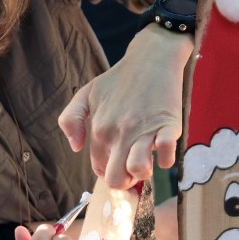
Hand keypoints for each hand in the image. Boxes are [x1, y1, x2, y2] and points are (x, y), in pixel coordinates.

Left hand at [59, 24, 191, 188]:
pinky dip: (165, 159)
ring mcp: (144, 130)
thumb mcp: (86, 94)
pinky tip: (162, 148)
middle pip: (116, 178)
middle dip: (124, 181)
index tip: (116, 163)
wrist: (151, 58)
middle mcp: (119, 133)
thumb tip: (76, 148)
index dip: (107, 171)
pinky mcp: (168, 126)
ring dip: (144, 172)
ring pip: (139, 170)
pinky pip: (167, 155)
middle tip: (130, 169)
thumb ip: (71, 120)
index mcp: (99, 129)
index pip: (99, 168)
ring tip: (146, 160)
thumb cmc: (118, 78)